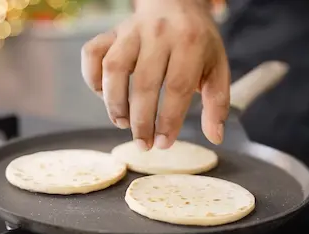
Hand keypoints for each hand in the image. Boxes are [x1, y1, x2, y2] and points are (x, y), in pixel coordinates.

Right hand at [81, 0, 229, 149]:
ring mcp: (131, 31)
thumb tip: (215, 137)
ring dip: (114, 102)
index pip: (177, 88)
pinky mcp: (112, 32)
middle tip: (143, 144)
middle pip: (144, 83)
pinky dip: (92, 77)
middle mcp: (159, 34)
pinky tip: (104, 95)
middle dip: (141, 121)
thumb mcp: (217, 67)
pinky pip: (92, 53)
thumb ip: (217, 102)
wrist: (176, 3)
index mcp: (190, 42)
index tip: (163, 143)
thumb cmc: (197, 41)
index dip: (169, 120)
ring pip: (114, 69)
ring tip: (122, 123)